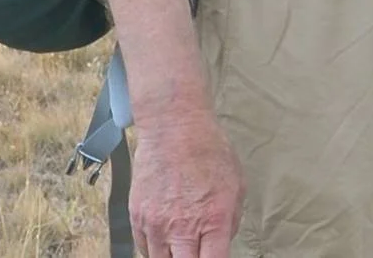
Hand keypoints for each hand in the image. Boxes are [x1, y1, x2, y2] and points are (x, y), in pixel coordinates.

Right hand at [129, 107, 244, 257]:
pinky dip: (155, 248)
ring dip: (172, 256)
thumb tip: (222, 243)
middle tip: (195, 250)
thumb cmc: (208, 149)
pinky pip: (144, 248)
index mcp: (214, 218)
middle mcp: (182, 227)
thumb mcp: (236, 183)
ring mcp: (156, 225)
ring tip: (181, 245)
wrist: (173, 127)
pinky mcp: (137, 218)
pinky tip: (165, 237)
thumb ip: (231, 221)